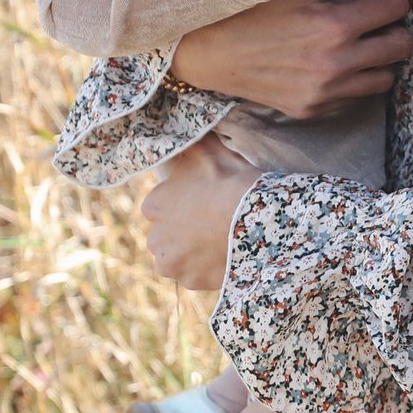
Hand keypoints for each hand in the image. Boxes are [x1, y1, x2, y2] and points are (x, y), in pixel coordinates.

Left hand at [140, 135, 262, 290]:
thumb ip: (189, 144)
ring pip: (178, 257)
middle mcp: (154, 238)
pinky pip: (196, 275)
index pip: (160, 206)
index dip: (183, 203)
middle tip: (212, 222)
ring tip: (220, 241)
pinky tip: (225, 256)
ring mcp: (173, 263)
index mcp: (153, 205)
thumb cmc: (232, 181)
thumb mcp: (208, 151)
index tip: (203, 200)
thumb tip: (179, 131)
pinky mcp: (191, 281)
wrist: (259, 218)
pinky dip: (207, 269)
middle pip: (166, 235)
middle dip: (183, 231)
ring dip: (192, 252)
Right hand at [170, 0, 410, 120]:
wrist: (211, 50)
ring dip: (381, 58)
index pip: (396, 9)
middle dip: (395, 28)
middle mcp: (335, 64)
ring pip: (386, 77)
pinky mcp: (314, 109)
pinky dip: (357, 79)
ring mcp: (325, 92)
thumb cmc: (255, 6)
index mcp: (335, 26)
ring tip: (364, 43)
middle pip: (401, 46)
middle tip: (379, 20)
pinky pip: (357, 96)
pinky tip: (339, 63)